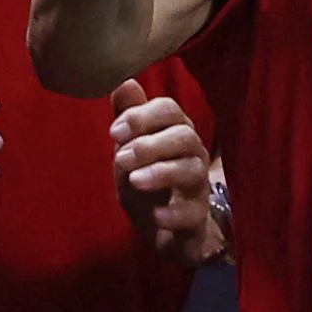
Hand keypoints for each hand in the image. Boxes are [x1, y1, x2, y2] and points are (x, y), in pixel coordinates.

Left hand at [109, 79, 215, 263]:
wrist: (165, 231)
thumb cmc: (147, 182)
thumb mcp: (130, 150)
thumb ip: (128, 118)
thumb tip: (124, 81)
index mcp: (174, 132)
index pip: (169, 109)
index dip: (142, 116)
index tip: (114, 132)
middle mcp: (192, 154)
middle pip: (185, 135)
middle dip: (150, 143)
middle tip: (121, 157)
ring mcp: (198, 186)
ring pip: (192, 169)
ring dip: (162, 172)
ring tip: (135, 180)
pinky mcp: (197, 217)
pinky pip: (193, 212)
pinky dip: (174, 213)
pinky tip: (156, 215)